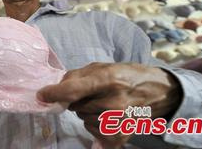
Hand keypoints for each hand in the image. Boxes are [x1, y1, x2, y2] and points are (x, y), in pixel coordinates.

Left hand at [37, 63, 181, 147]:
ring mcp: (118, 121)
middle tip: (92, 94)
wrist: (158, 92)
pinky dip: (95, 124)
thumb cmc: (126, 75)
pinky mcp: (121, 135)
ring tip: (103, 104)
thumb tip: (54, 88)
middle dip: (77, 100)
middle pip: (75, 106)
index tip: (42, 95)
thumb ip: (76, 76)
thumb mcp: (102, 66)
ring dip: (86, 112)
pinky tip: (107, 116)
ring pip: (83, 119)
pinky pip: (93, 132)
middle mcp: (113, 102)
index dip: (53, 93)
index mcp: (107, 79)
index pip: (73, 90)